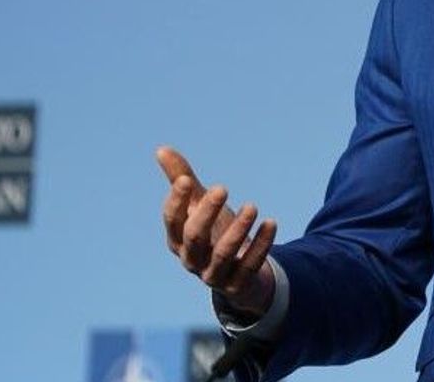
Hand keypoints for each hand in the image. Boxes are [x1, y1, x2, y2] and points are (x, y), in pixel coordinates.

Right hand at [156, 146, 277, 316]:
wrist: (239, 274)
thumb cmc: (214, 233)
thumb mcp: (199, 207)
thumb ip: (182, 181)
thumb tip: (161, 149)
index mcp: (178, 240)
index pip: (171, 221)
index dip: (176, 202)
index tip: (187, 180)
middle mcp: (192, 260)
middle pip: (194, 237)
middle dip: (207, 212)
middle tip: (222, 188)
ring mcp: (215, 275)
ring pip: (223, 254)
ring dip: (238, 229)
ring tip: (253, 205)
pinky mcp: (238, 284)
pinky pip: (250, 265)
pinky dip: (261, 244)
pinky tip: (271, 223)